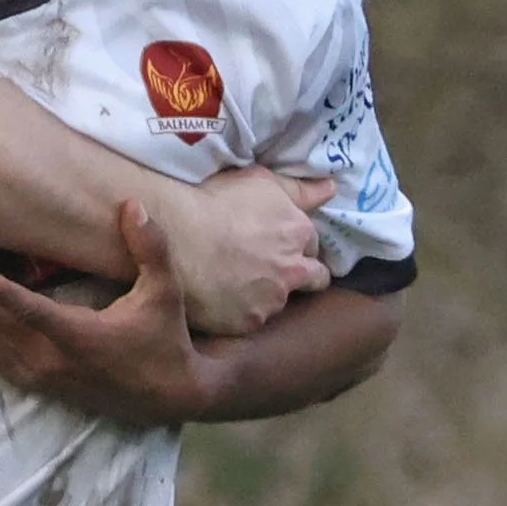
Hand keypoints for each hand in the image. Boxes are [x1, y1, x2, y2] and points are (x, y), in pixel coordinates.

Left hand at [0, 202, 240, 427]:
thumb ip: (150, 249)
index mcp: (79, 336)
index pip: (32, 311)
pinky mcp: (36, 383)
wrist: (169, 396)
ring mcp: (40, 374)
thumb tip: (131, 206)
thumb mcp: (165, 292)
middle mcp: (51, 358)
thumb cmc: (166, 339)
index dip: (0, 293)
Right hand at [156, 165, 333, 337]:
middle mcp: (294, 270)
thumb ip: (300, 190)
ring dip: (265, 295)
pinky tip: (220, 300)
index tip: (279, 247)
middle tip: (271, 272)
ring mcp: (271, 300)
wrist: (174, 236)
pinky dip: (238, 313)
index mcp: (299, 233)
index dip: (296, 247)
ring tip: (236, 286)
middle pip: (313, 280)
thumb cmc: (213, 202)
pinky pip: (249, 321)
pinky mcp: (248, 323)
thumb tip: (332, 189)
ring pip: (278, 302)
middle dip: (300, 276)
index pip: (313, 247)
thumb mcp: (260, 182)